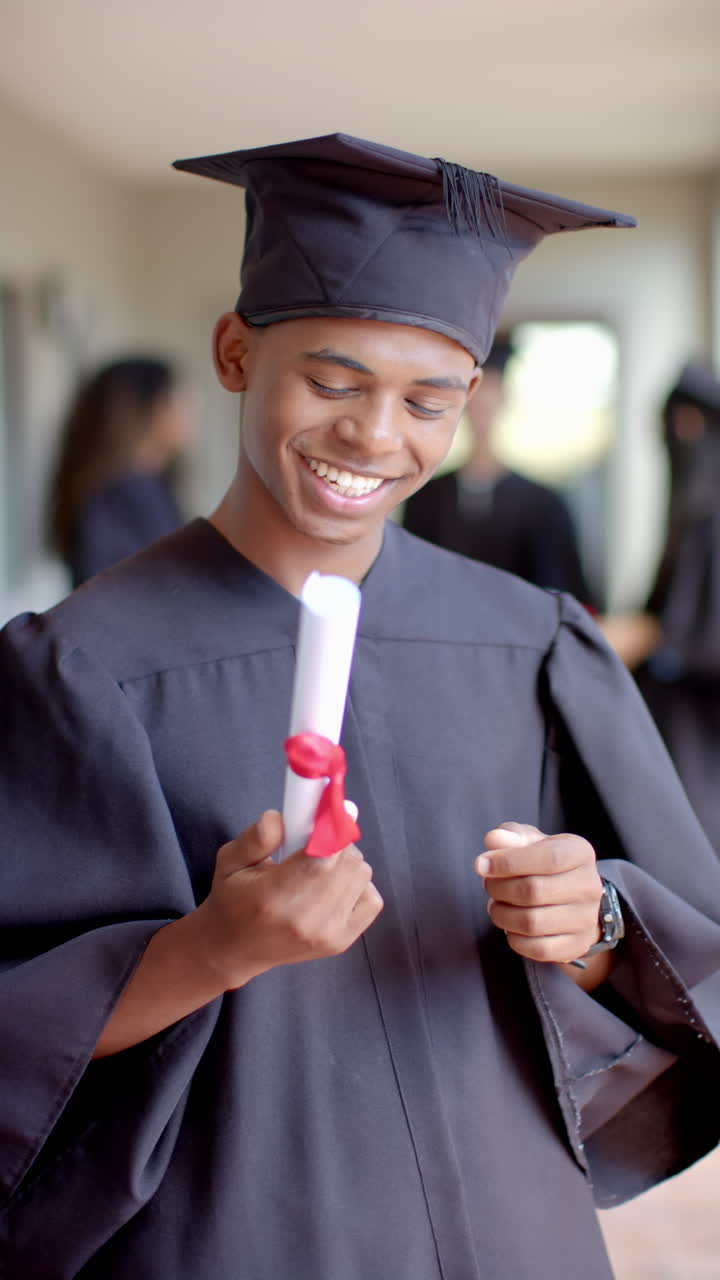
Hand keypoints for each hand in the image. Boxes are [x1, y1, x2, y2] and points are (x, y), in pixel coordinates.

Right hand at [197, 809, 383, 988]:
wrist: (236, 949)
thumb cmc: (233, 899)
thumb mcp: (230, 861)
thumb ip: (255, 837)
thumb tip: (280, 818)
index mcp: (275, 897)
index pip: (322, 858)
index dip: (331, 830)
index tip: (325, 815)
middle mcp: (306, 920)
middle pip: (348, 862)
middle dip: (336, 842)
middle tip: (315, 843)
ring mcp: (329, 934)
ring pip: (362, 874)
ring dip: (347, 862)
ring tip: (321, 867)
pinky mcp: (343, 941)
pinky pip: (372, 898)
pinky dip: (359, 886)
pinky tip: (334, 887)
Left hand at [474, 822, 602, 965]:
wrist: (572, 898)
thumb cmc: (544, 864)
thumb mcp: (530, 842)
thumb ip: (511, 836)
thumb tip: (493, 840)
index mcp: (580, 853)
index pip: (549, 858)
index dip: (509, 862)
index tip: (481, 864)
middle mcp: (589, 886)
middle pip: (534, 891)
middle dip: (499, 888)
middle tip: (488, 884)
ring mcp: (586, 919)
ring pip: (532, 923)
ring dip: (501, 914)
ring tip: (496, 904)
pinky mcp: (577, 946)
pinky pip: (537, 949)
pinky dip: (514, 938)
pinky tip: (510, 925)